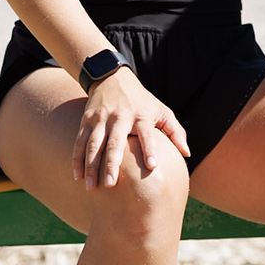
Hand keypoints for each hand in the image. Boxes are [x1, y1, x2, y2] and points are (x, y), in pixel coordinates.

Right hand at [72, 70, 190, 189]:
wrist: (112, 78)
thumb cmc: (143, 101)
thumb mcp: (162, 111)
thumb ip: (176, 132)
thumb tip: (187, 154)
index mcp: (141, 116)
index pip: (147, 134)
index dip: (150, 149)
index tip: (152, 166)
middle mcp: (120, 117)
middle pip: (115, 142)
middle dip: (111, 164)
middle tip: (110, 185)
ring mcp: (101, 119)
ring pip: (94, 144)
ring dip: (90, 166)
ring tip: (90, 187)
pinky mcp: (86, 121)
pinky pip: (80, 142)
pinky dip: (77, 159)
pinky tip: (78, 176)